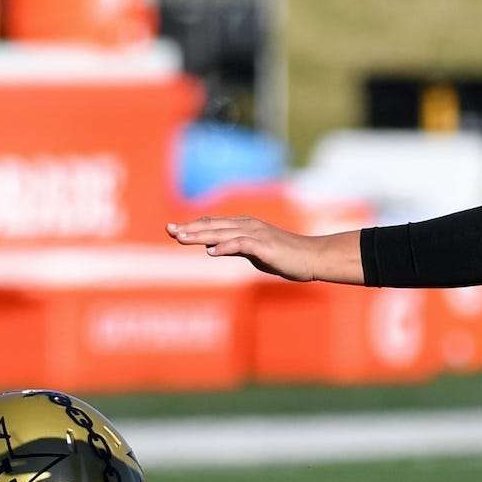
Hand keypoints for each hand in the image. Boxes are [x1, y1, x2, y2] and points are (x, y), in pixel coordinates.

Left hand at [166, 217, 362, 283]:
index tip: (172, 229)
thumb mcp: (254, 252)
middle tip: (169, 230)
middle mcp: (247, 226)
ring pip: (223, 233)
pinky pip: (241, 245)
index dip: (192, 226)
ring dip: (201, 235)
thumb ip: (233, 249)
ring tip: (182, 238)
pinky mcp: (264, 246)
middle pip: (213, 226)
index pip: (213, 224)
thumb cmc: (285, 256)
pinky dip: (225, 247)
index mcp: (244, 226)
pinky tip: (211, 252)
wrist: (312, 257)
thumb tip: (210, 249)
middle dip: (190, 228)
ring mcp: (256, 234)